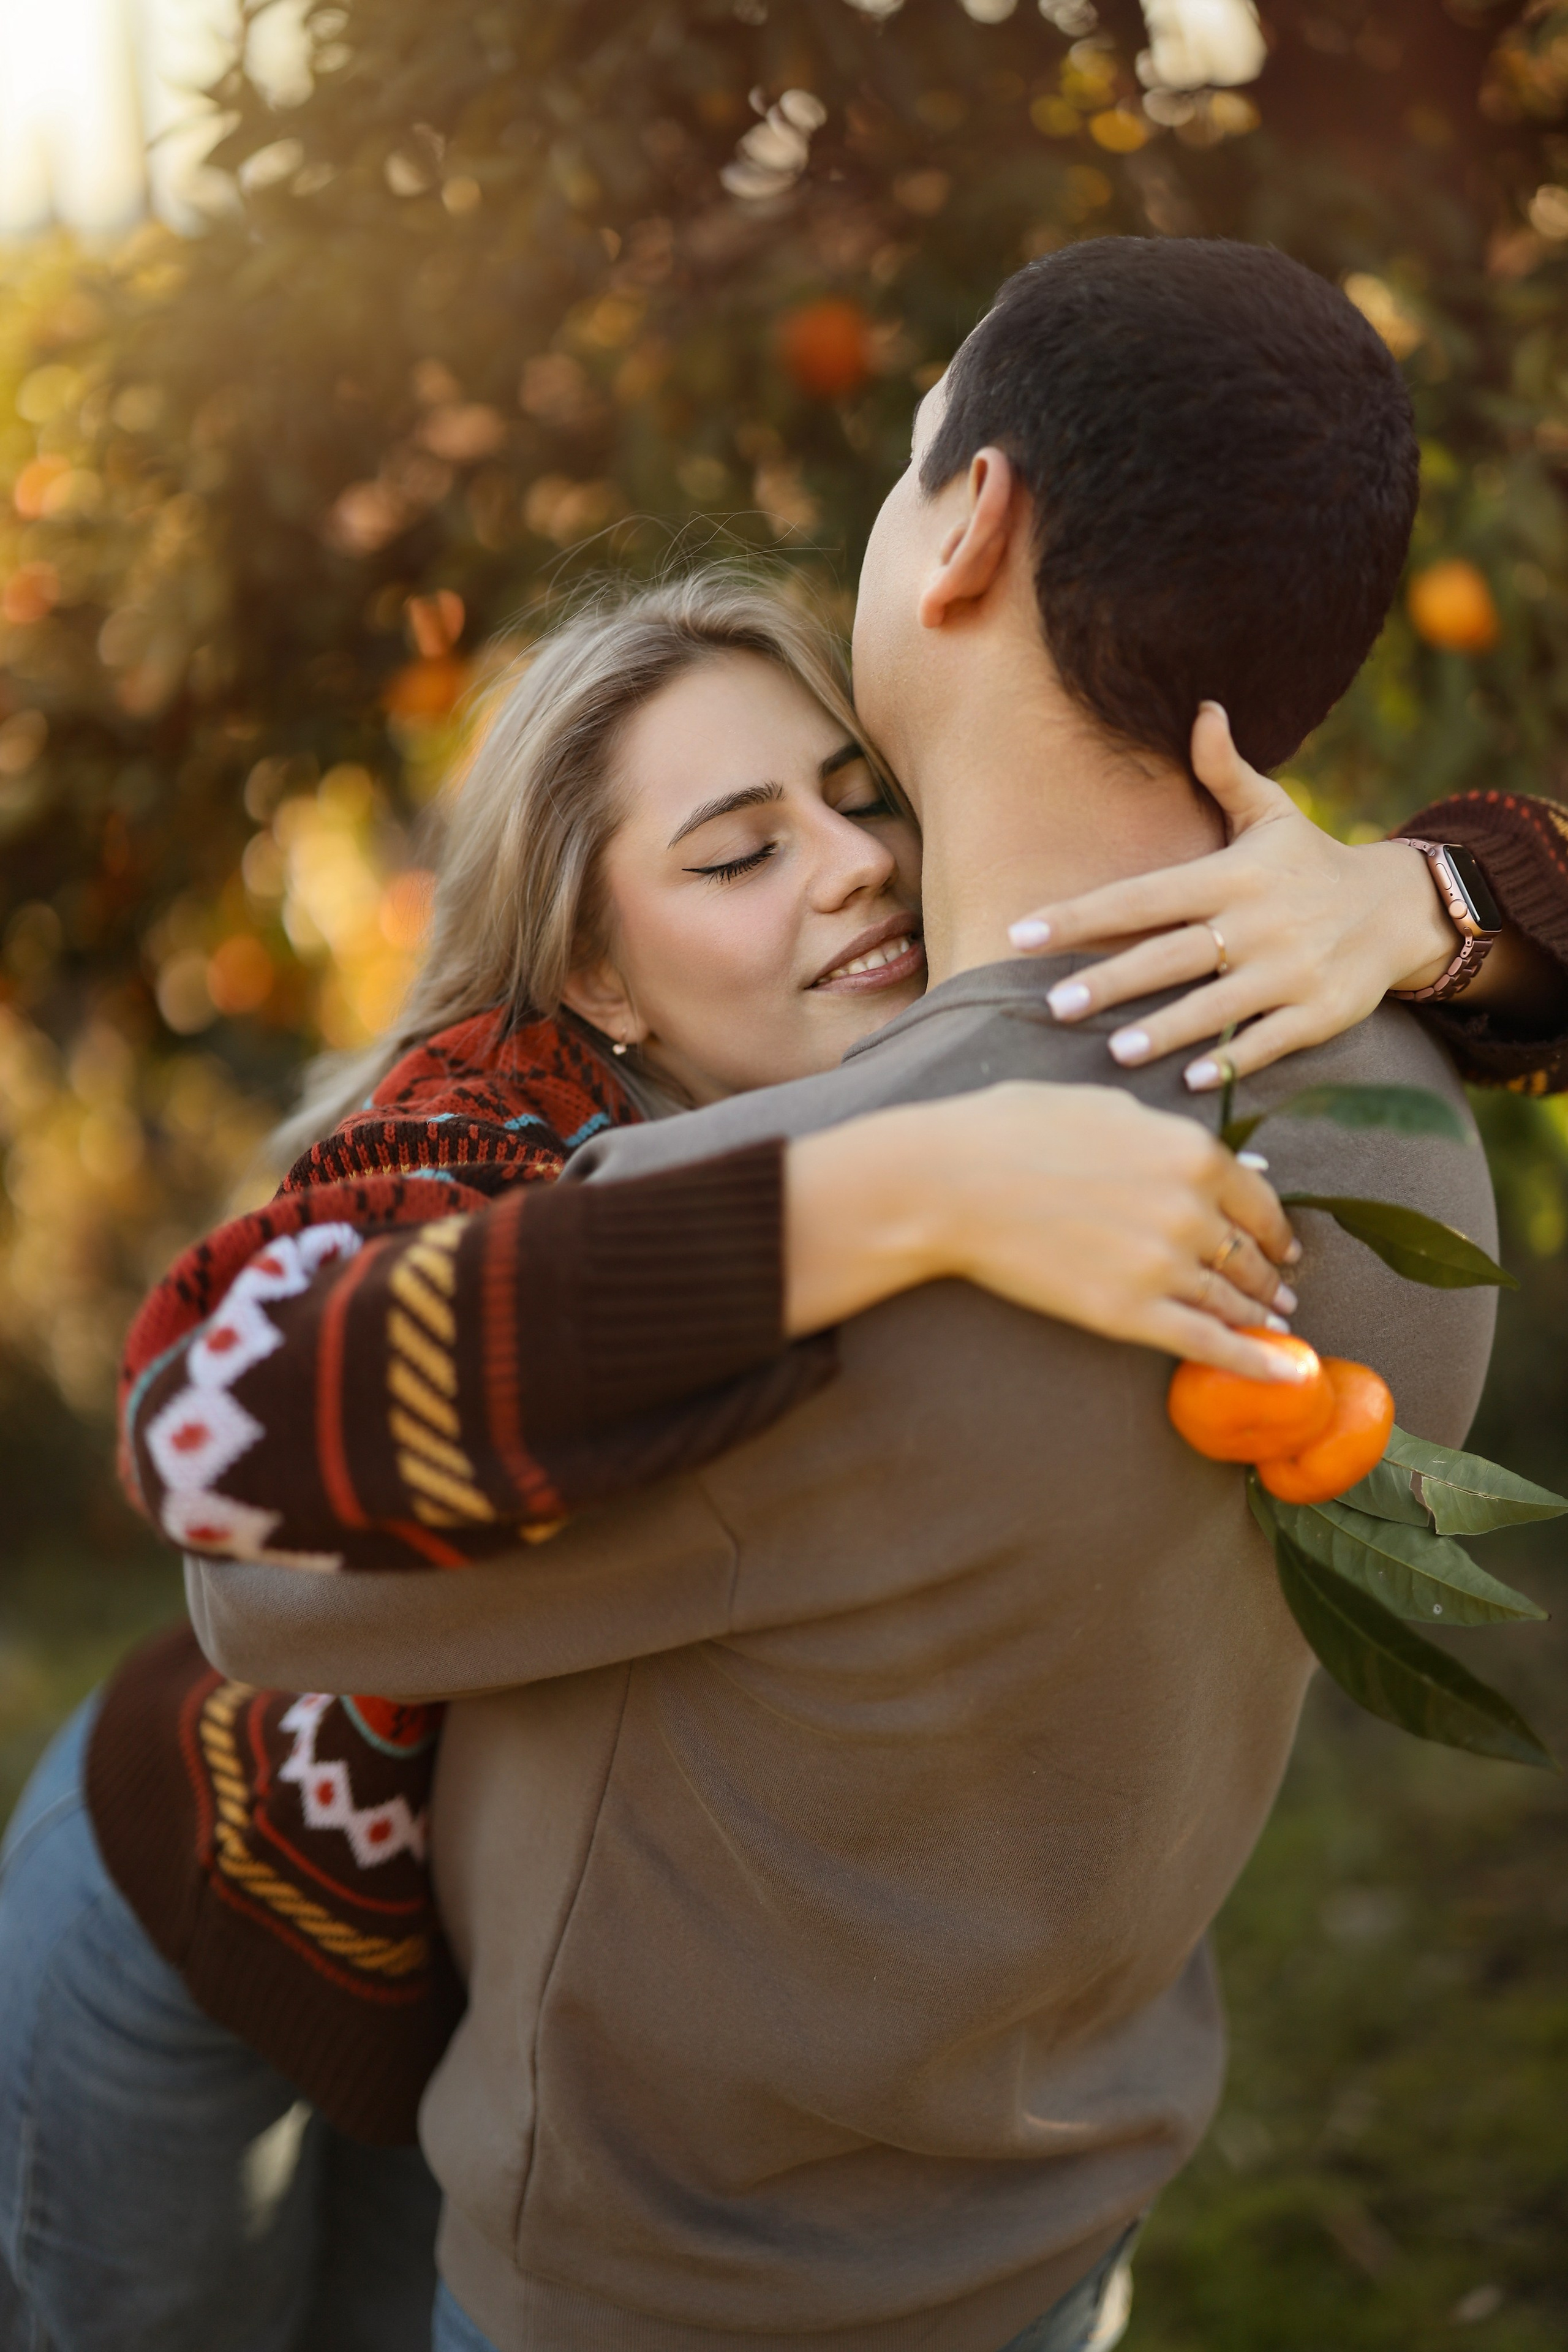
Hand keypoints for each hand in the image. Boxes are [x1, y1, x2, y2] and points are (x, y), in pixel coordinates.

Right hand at [784, 1081, 1305, 1382]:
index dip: (1274, 1229)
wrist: (950, 1183)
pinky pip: (1207, 1342)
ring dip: (1261, 1316)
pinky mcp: (1129, 1313)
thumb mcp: (1105, 1109)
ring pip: (1232, 1300)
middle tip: (1280, 1291)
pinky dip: (1251, 1360)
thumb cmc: (1012, 1132)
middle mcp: (1191, 1210)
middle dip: (1269, 1276)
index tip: (1280, 1246)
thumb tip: (1232, 1170)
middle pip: (1249, 1254)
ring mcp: (1164, 1266)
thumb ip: (1171, 1138)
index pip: (1258, 1201)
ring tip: (1275, 1325)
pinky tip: (1279, 1371)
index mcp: (1191, 1152)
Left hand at [1006, 703, 1457, 1090]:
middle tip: (1055, 1004)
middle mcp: (1259, 923)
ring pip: (1217, 1005)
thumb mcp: (1274, 812)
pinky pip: (1268, 1042)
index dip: (1081, 915)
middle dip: (1112, 981)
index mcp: (1233, 875)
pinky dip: (1232, 1063)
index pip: (1142, 896)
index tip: (1021, 934)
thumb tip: (1201, 709)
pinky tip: (1191, 1082)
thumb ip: (1226, 771)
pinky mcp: (1320, 1012)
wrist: (1400, 908)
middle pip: (1171, 954)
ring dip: (1167, 1030)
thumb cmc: (1311, 861)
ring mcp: (1291, 971)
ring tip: (1116, 1052)